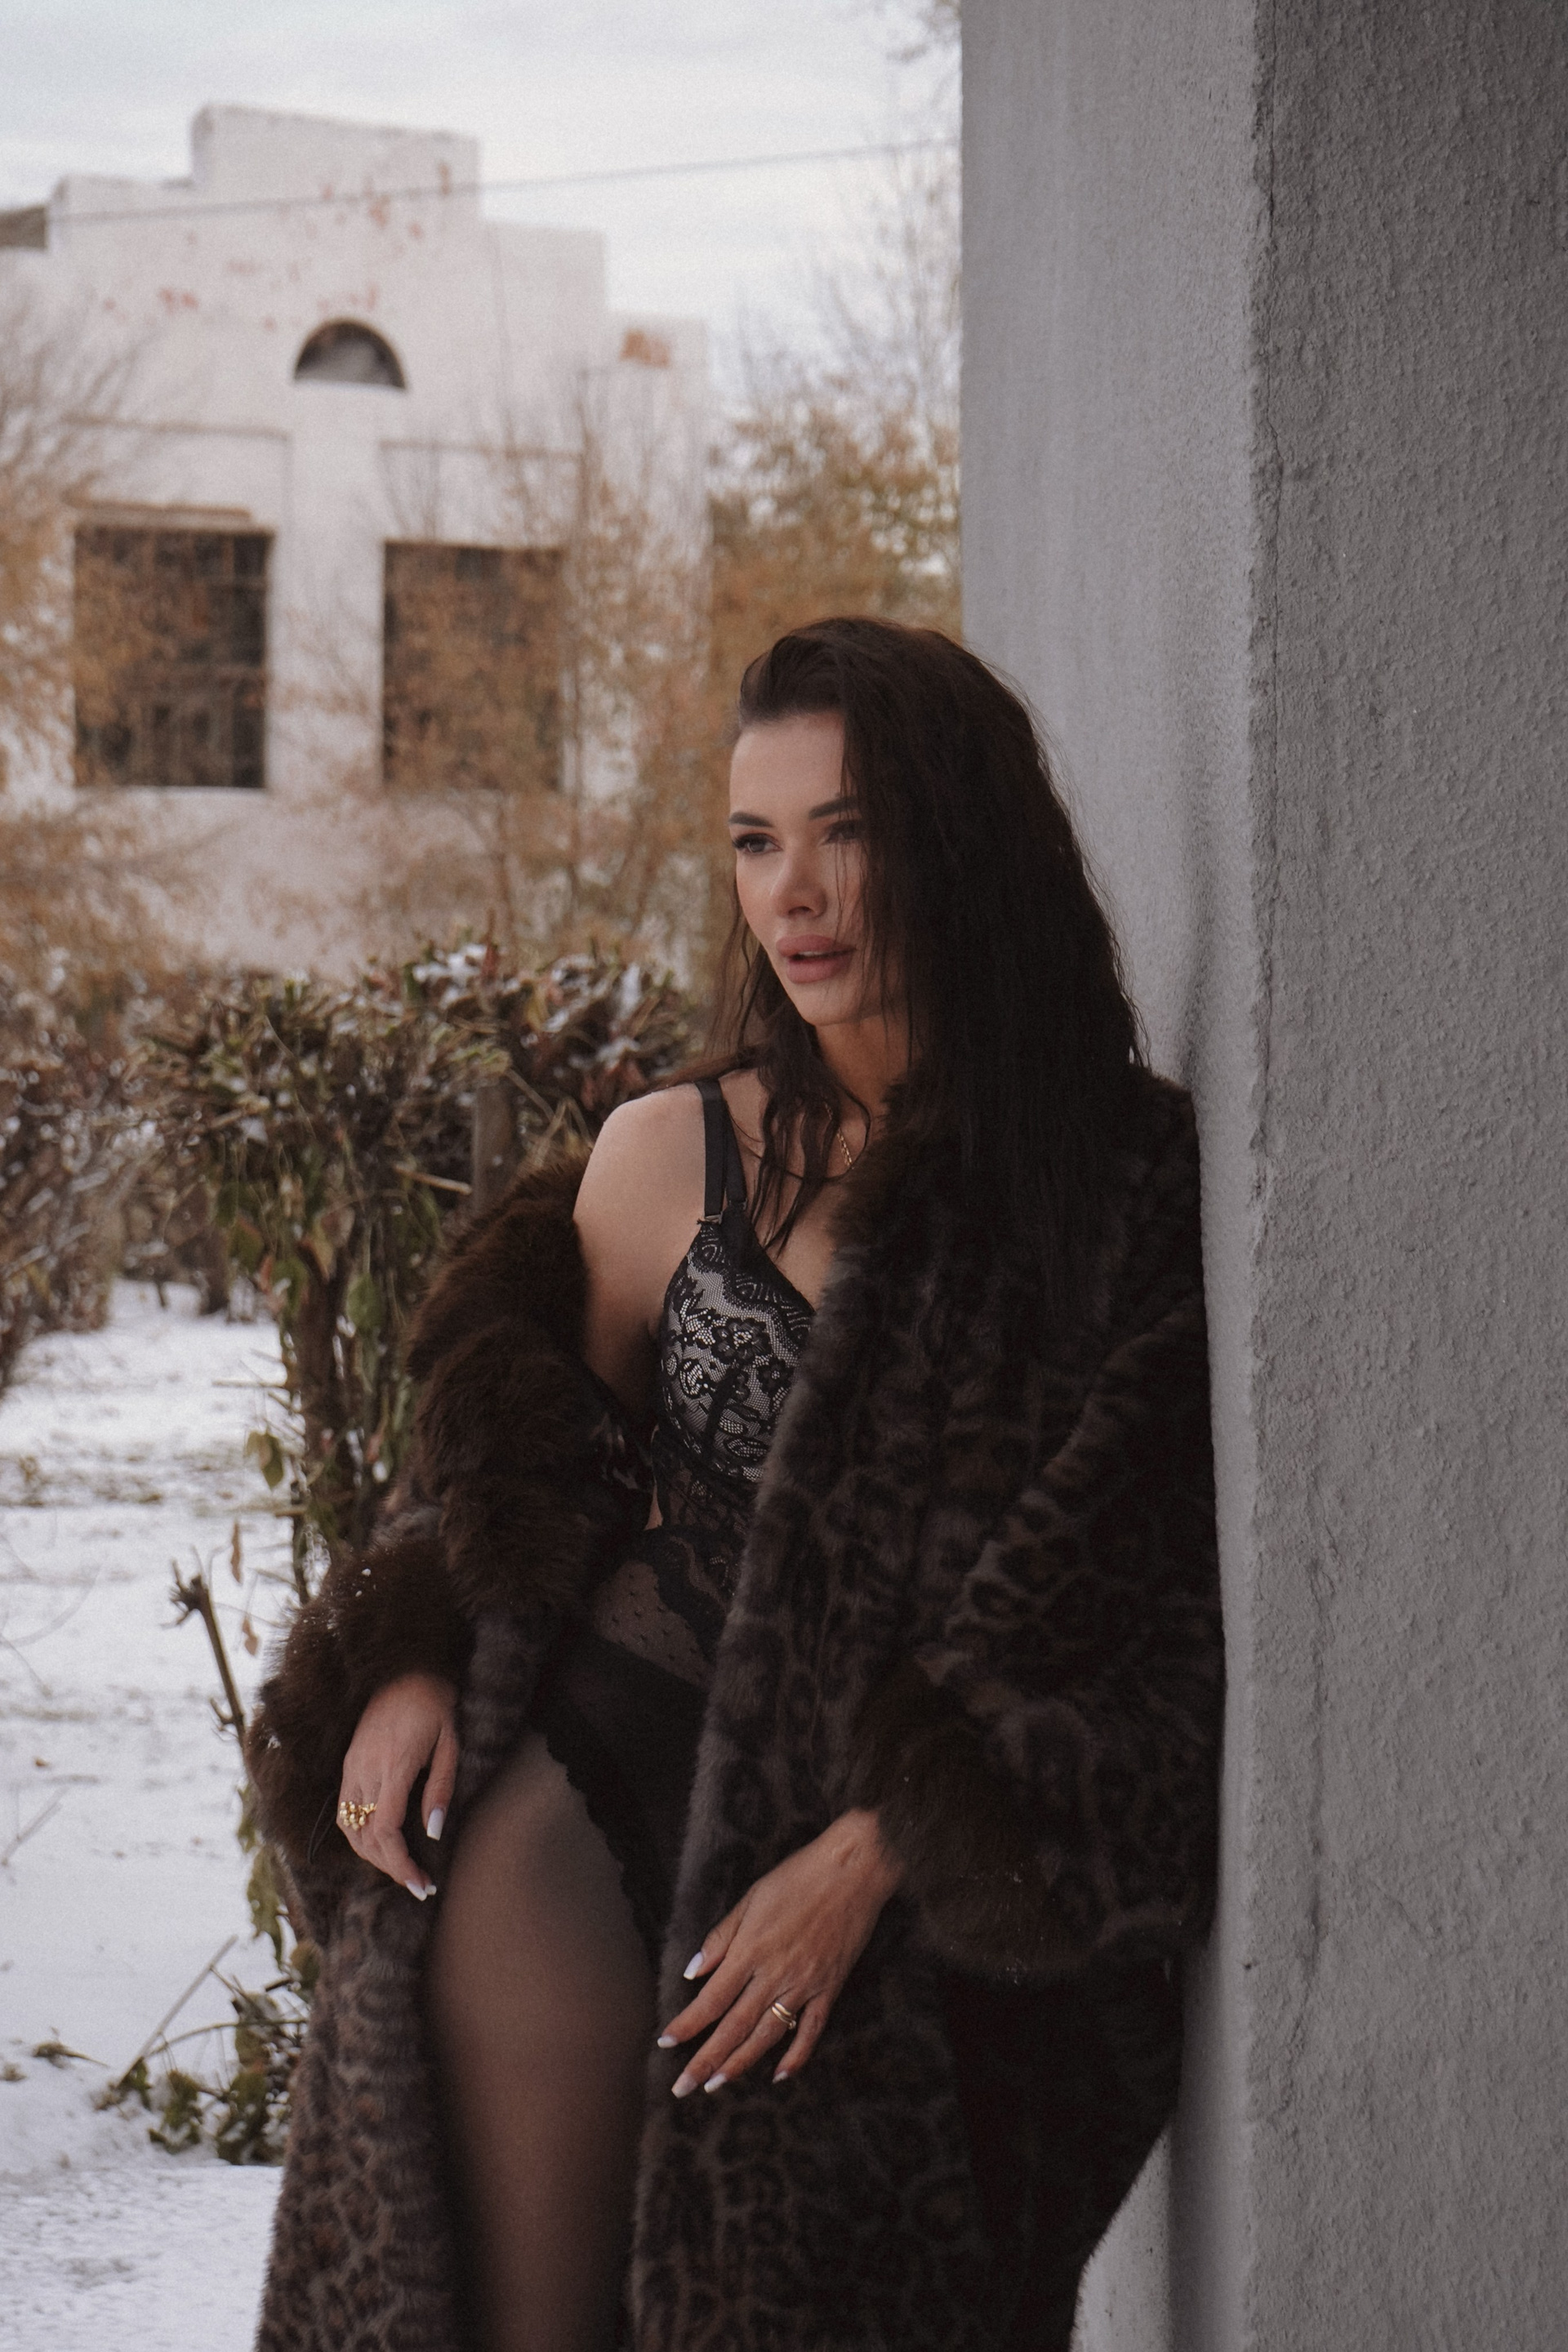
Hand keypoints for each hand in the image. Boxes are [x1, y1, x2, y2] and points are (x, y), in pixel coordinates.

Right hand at [337, 1671, 457, 1899]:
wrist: (406, 1670)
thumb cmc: (436, 1705)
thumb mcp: (450, 1743)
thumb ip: (441, 1788)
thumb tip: (433, 1833)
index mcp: (394, 1765)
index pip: (385, 1831)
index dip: (400, 1865)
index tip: (421, 1884)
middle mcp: (365, 1769)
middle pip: (365, 1837)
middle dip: (390, 1868)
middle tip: (418, 1885)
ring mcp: (352, 1766)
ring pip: (350, 1828)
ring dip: (372, 1856)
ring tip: (401, 1869)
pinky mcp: (348, 1763)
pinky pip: (345, 1811)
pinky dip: (360, 1836)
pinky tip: (381, 1843)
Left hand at [657, 1809, 902, 2095]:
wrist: (853, 1871)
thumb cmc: (798, 1877)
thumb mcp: (751, 1898)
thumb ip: (721, 1938)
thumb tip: (693, 1972)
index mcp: (751, 1950)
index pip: (711, 1999)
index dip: (687, 2025)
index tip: (665, 2043)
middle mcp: (774, 1974)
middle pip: (734, 2027)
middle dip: (705, 2061)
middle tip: (683, 2087)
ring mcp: (804, 1985)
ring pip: (767, 2035)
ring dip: (740, 2064)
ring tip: (717, 2085)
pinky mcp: (829, 1988)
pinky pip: (812, 2030)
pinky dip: (796, 2055)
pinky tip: (780, 2075)